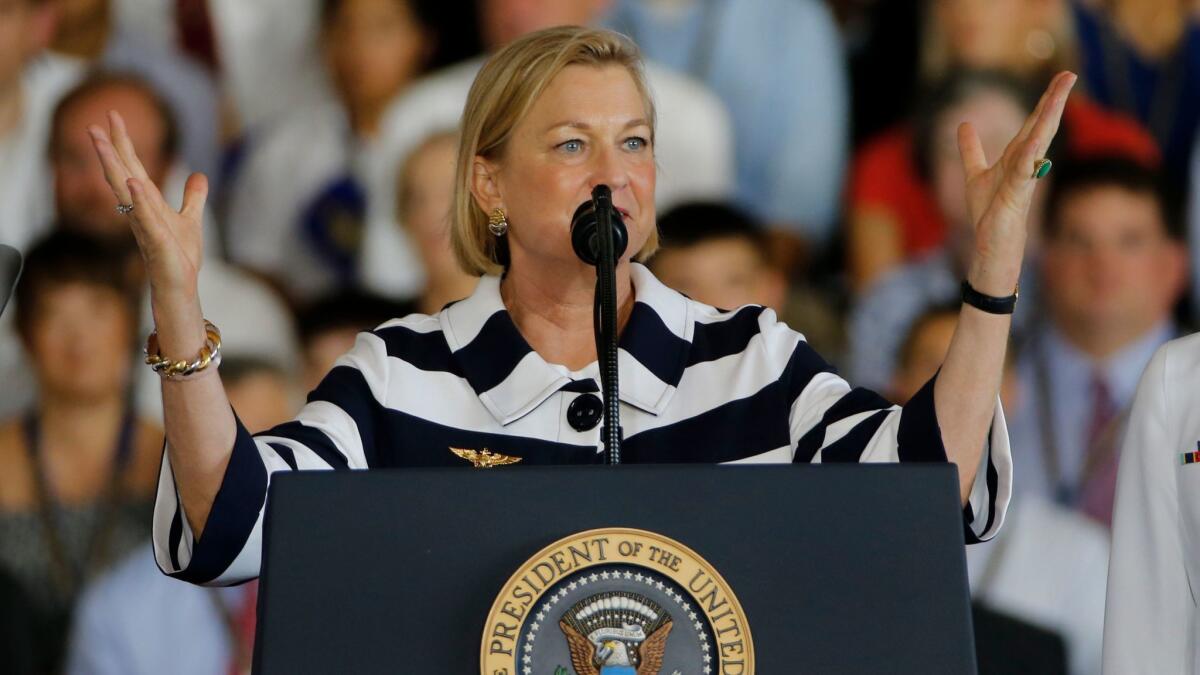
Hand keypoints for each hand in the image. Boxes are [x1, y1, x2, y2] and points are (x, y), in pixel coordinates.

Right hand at [88, 110, 207, 299]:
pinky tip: (134, 182)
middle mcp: (140, 210)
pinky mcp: (155, 241)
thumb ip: (193, 198)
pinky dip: (139, 199)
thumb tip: (199, 175)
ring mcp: (144, 224)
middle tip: (94, 123)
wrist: (180, 286)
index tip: (113, 115)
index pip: (132, 166)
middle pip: (120, 173)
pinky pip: (144, 216)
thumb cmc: (180, 256)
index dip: (123, 142)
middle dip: (109, 149)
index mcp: (148, 202)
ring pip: (123, 191)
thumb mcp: (191, 220)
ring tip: (102, 143)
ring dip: (113, 167)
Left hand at [957, 72, 1076, 295]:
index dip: (1046, 100)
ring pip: (1038, 143)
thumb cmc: (989, 214)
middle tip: (1070, 73)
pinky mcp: (1015, 198)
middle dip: (1054, 100)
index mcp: (1016, 157)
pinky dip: (1029, 156)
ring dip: (1048, 119)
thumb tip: (964, 124)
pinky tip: (1035, 141)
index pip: (1033, 123)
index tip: (1062, 75)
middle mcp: (1025, 165)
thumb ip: (971, 150)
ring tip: (1060, 94)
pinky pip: (1024, 172)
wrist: (992, 248)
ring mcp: (1023, 180)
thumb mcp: (975, 174)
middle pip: (1041, 127)